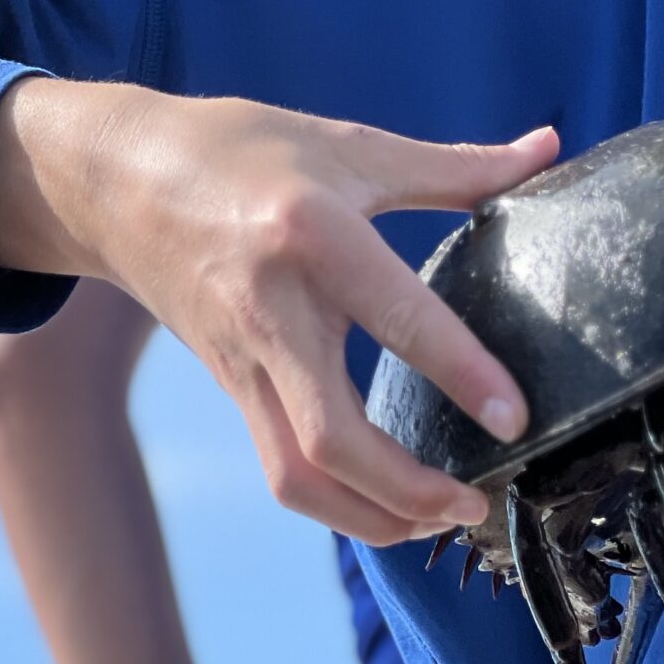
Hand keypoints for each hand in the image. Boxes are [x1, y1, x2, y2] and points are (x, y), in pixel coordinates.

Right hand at [0, 80, 554, 541]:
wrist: (114, 177)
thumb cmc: (239, 149)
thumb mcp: (347, 144)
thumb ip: (454, 166)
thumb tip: (548, 150)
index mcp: (310, 233)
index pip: (397, 317)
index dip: (461, 372)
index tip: (514, 418)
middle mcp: (272, 309)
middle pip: (331, 437)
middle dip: (408, 490)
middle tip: (477, 502)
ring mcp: (243, 359)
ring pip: (299, 474)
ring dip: (371, 518)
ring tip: (441, 519)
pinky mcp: (230, 386)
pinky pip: (283, 465)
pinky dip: (339, 501)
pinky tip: (390, 504)